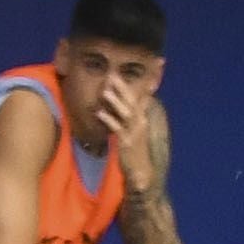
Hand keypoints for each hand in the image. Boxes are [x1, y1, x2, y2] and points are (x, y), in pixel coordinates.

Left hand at [96, 78, 153, 192]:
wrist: (141, 170)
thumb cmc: (137, 149)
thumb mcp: (137, 130)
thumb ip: (133, 116)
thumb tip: (129, 106)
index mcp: (143, 118)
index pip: (142, 97)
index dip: (142, 83)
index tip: (138, 72)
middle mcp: (141, 122)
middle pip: (132, 101)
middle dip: (123, 88)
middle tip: (113, 75)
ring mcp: (134, 132)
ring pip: (125, 113)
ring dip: (116, 101)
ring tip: (106, 90)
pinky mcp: (126, 142)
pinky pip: (117, 128)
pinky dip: (109, 119)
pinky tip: (100, 113)